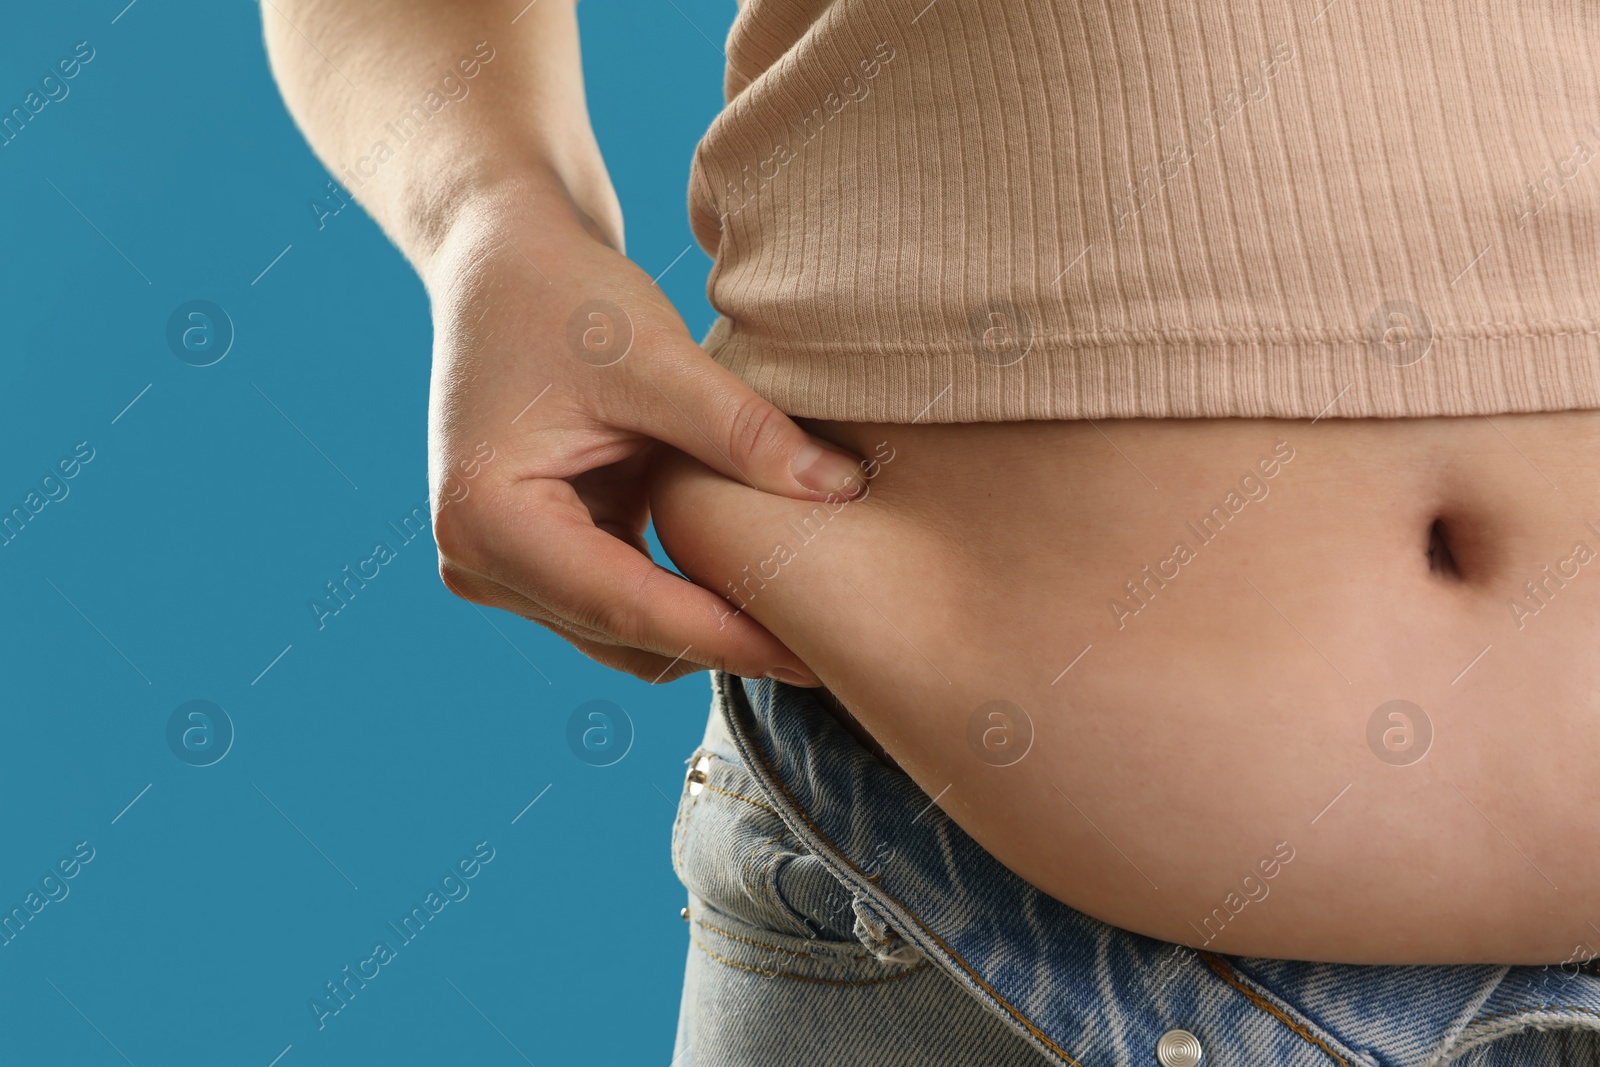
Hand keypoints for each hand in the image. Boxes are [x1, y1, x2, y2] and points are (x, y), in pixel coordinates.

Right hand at [425, 172, 864, 684]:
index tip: (815, 658)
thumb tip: (840, 491)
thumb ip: (745, 433)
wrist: (502, 266)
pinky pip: (619, 605)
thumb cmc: (564, 298)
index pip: (628, 609)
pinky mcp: (531, 559)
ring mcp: (499, 567)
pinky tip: (752, 585)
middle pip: (623, 636)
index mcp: (490, 523)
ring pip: (624, 635)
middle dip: (722, 642)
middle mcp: (478, 563)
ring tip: (800, 620)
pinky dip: (683, 598)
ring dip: (704, 626)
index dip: (727, 639)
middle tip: (826, 647)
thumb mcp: (656, 359)